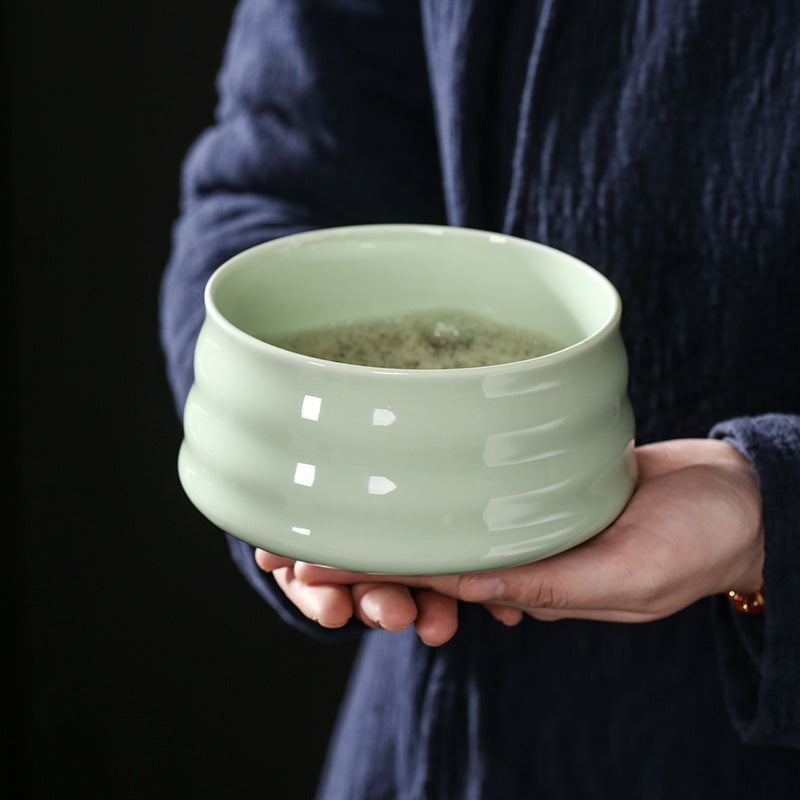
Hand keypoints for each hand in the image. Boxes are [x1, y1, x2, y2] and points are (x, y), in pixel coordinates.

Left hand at [256, 439, 764, 642]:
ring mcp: (519, 512)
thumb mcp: (628, 575)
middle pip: (418, 551)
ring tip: (323, 499)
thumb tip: (465, 587)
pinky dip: (436, 478)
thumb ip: (551, 583)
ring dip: (384, 515)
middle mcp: (512, 550)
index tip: (300, 566)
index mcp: (526, 587)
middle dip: (354, 550)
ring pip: (438, 517)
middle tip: (285, 535)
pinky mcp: (535, 476)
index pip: (428, 584)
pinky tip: (399, 466)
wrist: (734, 501)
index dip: (364, 578)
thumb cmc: (695, 544)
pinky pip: (475, 480)